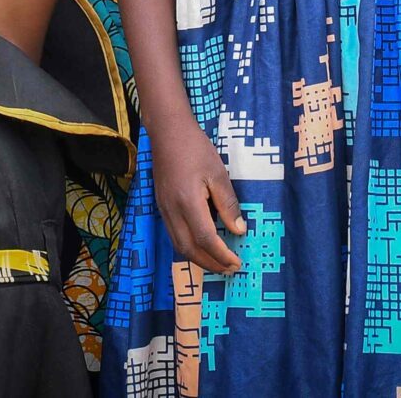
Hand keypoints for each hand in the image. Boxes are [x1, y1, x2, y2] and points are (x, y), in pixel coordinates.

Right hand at [150, 125, 244, 275]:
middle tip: (230, 270)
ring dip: (198, 259)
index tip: (237, 262)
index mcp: (188, 202)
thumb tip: (238, 230)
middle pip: (189, 249)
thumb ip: (227, 204)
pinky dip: (188, 247)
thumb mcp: (218, 173)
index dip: (221, 255)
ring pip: (178, 245)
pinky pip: (173, 235)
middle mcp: (172, 210)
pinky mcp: (161, 206)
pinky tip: (200, 246)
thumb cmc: (196, 148)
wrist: (167, 131)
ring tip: (217, 263)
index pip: (205, 238)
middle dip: (210, 263)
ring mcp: (164, 209)